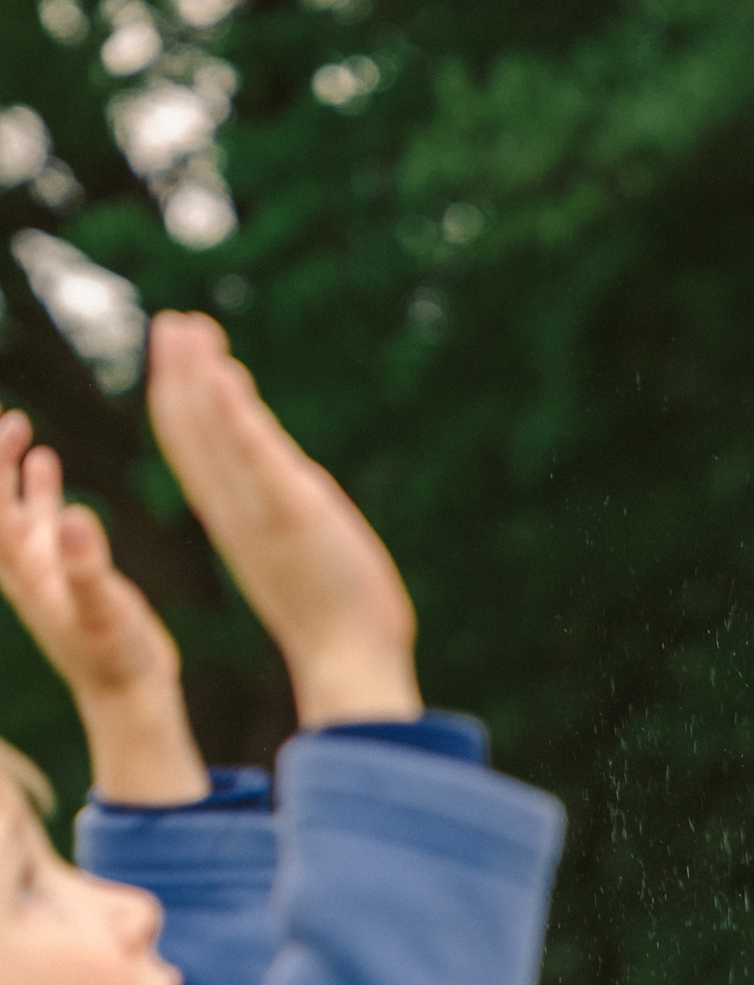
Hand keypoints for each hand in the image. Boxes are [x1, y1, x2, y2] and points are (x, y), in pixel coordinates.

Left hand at [0, 409, 208, 801]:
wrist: (128, 693)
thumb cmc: (115, 657)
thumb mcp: (103, 609)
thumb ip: (86, 564)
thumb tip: (71, 514)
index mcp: (24, 571)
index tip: (3, 429)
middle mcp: (27, 568)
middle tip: (13, 420)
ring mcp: (46, 572)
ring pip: (17, 511)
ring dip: (15, 473)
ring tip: (26, 432)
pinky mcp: (68, 577)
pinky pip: (45, 527)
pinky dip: (43, 495)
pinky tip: (55, 472)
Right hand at [143, 315, 420, 728]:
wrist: (351, 661)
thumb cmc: (339, 618)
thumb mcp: (306, 549)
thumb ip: (288, 510)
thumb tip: (292, 481)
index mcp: (241, 523)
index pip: (200, 453)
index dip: (185, 402)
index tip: (182, 354)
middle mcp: (239, 513)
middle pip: (194, 435)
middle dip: (180, 377)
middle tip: (172, 324)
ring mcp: (262, 511)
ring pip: (214, 436)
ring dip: (198, 378)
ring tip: (184, 328)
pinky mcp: (293, 514)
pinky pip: (255, 457)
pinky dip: (235, 414)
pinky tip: (220, 371)